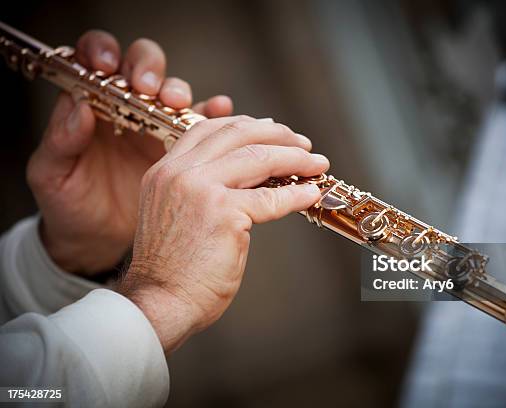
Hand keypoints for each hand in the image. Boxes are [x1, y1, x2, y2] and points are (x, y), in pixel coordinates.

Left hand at [26, 30, 232, 275]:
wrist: (99, 241)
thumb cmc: (69, 206)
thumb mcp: (52, 176)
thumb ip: (60, 141)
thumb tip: (80, 106)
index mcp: (92, 107)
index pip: (99, 60)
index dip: (104, 52)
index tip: (106, 66)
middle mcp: (127, 109)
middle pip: (144, 67)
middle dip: (148, 69)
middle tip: (148, 88)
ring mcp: (157, 127)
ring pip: (174, 92)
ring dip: (179, 91)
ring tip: (179, 104)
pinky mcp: (183, 150)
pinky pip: (203, 126)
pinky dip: (214, 113)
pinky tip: (221, 110)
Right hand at [116, 116, 327, 352]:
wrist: (161, 302)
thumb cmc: (175, 268)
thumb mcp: (179, 214)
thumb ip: (203, 188)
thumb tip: (252, 176)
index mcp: (166, 170)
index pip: (209, 128)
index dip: (248, 126)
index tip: (273, 131)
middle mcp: (179, 173)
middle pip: (238, 134)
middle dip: (278, 134)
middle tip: (303, 144)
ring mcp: (200, 189)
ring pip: (258, 158)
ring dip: (295, 158)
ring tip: (317, 163)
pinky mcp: (223, 213)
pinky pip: (270, 198)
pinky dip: (296, 194)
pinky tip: (310, 194)